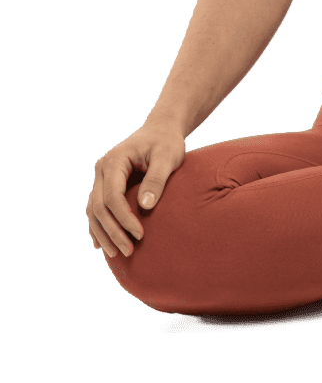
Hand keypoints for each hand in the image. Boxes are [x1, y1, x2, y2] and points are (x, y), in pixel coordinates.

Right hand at [85, 122, 185, 258]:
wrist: (161, 129)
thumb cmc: (166, 142)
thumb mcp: (167, 156)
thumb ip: (157, 179)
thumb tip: (145, 206)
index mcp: (114, 161)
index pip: (112, 197)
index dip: (124, 218)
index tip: (140, 234)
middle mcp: (102, 170)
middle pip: (99, 207)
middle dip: (113, 231)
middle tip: (129, 251)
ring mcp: (101, 178)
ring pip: (93, 211)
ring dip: (103, 233)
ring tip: (117, 253)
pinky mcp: (105, 185)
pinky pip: (96, 209)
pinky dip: (98, 227)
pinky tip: (101, 245)